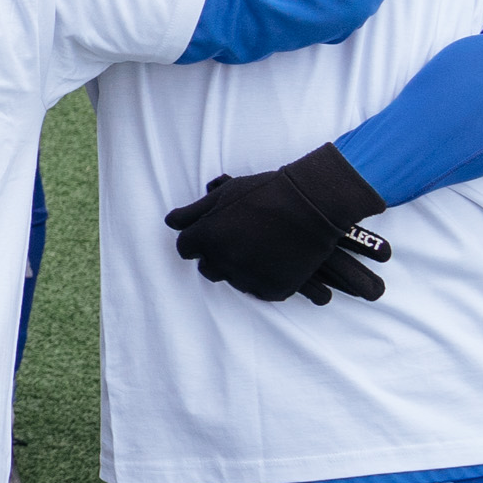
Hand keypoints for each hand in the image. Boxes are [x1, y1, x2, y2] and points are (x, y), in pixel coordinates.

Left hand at [163, 147, 390, 305]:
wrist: (313, 203)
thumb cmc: (265, 192)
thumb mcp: (224, 193)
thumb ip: (193, 212)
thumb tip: (170, 223)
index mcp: (207, 238)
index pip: (185, 249)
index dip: (198, 239)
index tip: (214, 231)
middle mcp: (224, 262)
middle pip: (207, 269)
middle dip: (216, 256)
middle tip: (239, 239)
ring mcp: (249, 278)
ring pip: (233, 280)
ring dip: (241, 267)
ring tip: (261, 245)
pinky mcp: (273, 289)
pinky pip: (259, 291)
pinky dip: (264, 279)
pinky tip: (275, 259)